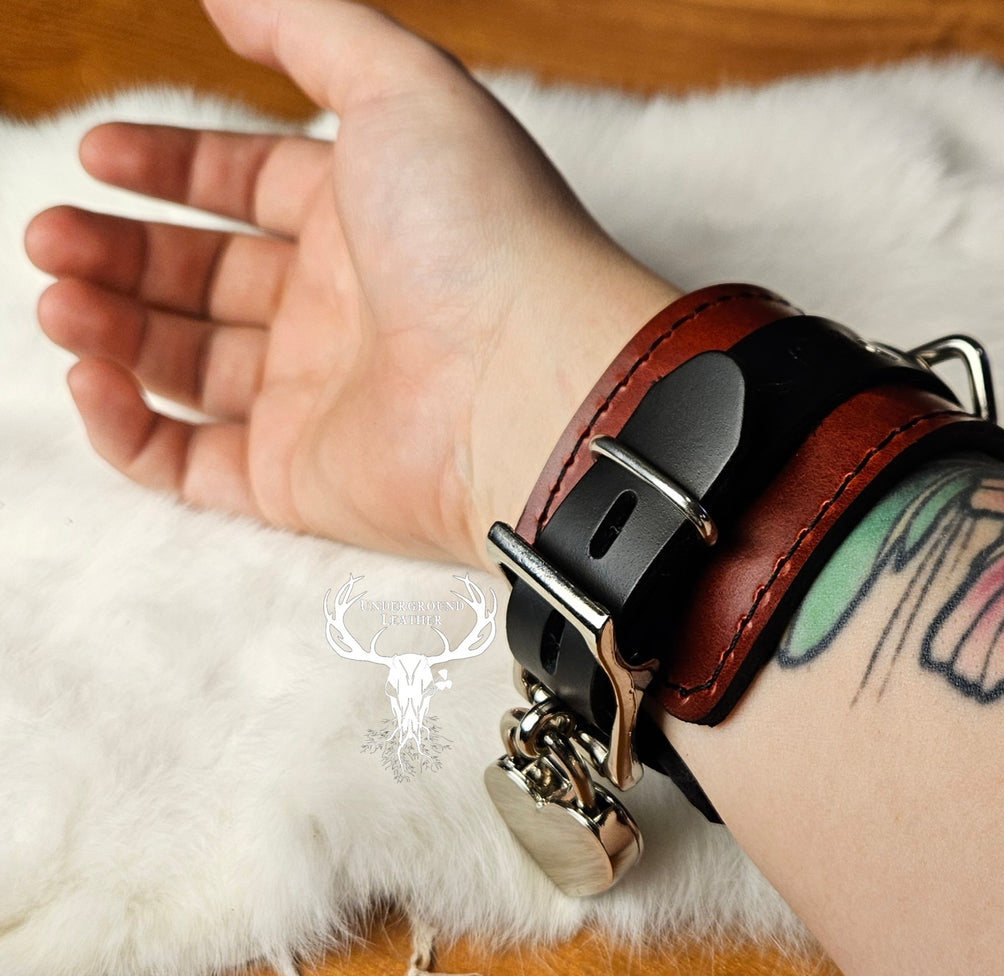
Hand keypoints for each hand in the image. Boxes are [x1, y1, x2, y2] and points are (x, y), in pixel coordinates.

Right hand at [24, 0, 681, 567]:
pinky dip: (127, 427)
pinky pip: (188, 463)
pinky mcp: (299, 482)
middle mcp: (346, 308)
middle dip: (119, 248)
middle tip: (51, 234)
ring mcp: (322, 399)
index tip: (95, 154)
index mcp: (371, 218)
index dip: (170, 165)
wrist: (532, 385)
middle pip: (204, 275)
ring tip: (60, 294)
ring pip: (186, 365)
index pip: (250, 185)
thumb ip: (309, 26)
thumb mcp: (402, 86)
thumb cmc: (483, 230)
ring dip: (108, 325)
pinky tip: (92, 374)